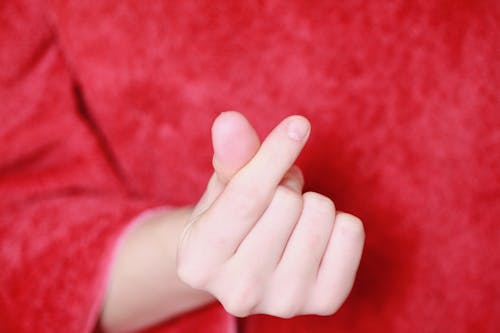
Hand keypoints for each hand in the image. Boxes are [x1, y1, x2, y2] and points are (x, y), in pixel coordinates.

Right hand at [177, 112, 364, 317]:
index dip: (275, 154)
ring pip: (321, 213)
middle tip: (273, 202)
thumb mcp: (223, 185)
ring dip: (310, 203)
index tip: (298, 125)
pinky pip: (351, 232)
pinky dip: (339, 221)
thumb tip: (230, 122)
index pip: (246, 197)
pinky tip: (315, 236)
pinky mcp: (324, 302)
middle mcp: (238, 292)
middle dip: (285, 186)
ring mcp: (283, 302)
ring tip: (291, 219)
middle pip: (288, 202)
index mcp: (199, 261)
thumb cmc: (232, 217)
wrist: (251, 265)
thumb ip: (229, 155)